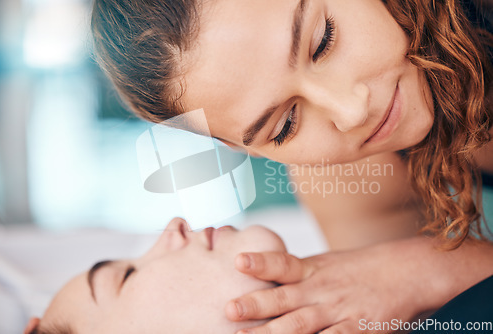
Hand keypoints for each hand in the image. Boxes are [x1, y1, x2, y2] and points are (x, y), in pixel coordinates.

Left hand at [225, 238, 445, 333]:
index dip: (262, 262)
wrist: (410, 269)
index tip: (238, 260)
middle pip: (284, 297)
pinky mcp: (358, 329)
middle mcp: (321, 289)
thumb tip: (269, 277)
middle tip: (229, 309)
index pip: (283, 263)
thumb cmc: (364, 267)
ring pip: (301, 325)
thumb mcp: (327, 264)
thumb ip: (299, 273)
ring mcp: (339, 310)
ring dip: (274, 333)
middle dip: (256, 304)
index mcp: (313, 270)